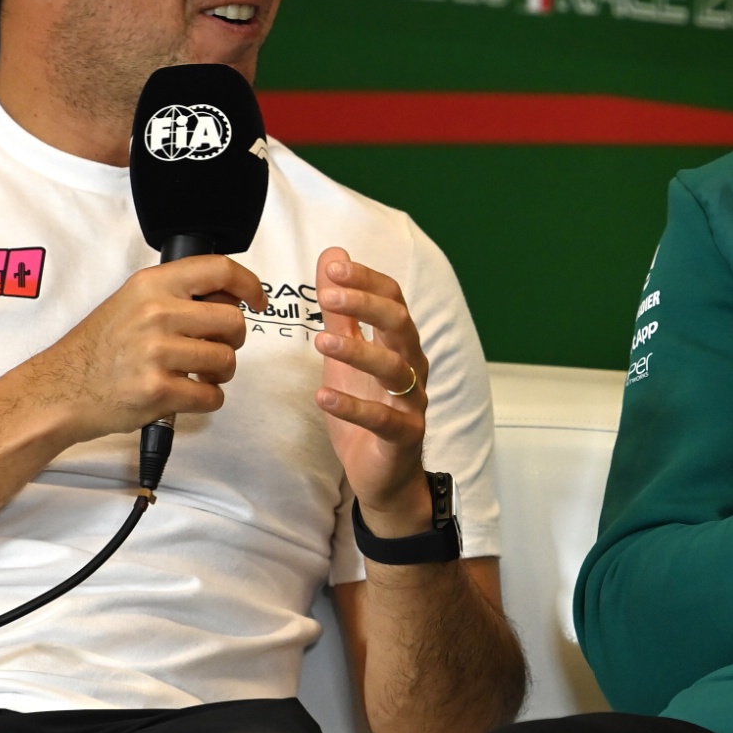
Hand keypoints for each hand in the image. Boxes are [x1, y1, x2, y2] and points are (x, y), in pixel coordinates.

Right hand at [21, 256, 266, 446]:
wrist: (60, 389)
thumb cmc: (98, 348)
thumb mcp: (131, 302)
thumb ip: (175, 295)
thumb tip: (229, 296)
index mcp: (152, 285)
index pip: (218, 270)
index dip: (249, 284)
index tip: (258, 300)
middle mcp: (156, 313)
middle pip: (233, 322)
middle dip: (232, 340)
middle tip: (214, 349)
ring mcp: (157, 352)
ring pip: (227, 361)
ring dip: (220, 373)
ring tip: (198, 375)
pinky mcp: (157, 390)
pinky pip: (211, 396)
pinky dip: (207, 400)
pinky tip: (187, 395)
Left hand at [313, 247, 432, 537]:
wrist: (383, 476)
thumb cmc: (367, 409)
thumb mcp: (346, 356)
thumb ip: (341, 310)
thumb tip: (334, 256)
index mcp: (400, 344)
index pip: (393, 299)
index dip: (366, 280)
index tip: (334, 266)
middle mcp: (412, 367)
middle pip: (400, 325)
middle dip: (366, 304)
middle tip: (329, 293)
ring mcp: (412, 403)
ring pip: (394, 369)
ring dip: (357, 352)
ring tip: (320, 342)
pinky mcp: (403, 437)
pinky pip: (382, 420)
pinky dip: (353, 407)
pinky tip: (323, 397)